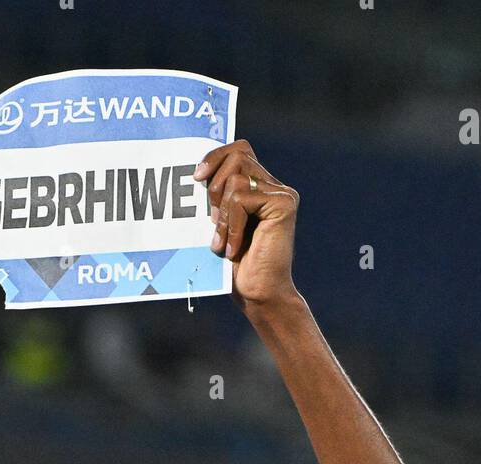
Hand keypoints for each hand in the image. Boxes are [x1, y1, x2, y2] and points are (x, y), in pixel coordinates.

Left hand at [194, 139, 299, 313]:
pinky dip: (231, 226)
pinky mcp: (284, 204)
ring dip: (222, 214)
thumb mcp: (219, 223)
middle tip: (212, 221)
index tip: (196, 177)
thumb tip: (197, 171)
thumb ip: (217, 196)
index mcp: (260, 187)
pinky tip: (233, 249)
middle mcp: (274, 186)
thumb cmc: (235, 266)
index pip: (238, 150)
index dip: (216, 156)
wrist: (258, 295)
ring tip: (221, 242)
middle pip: (238, 155)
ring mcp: (282, 194)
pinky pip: (243, 199)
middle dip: (215, 186)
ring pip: (237, 179)